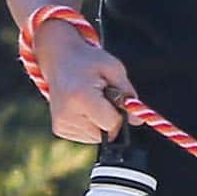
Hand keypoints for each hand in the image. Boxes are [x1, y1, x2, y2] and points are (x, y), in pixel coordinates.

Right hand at [34, 21, 132, 142]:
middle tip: (102, 96)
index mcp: (81, 98)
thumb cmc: (89, 62)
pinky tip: (84, 107)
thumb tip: (138, 121)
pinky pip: (87, 136)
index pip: (112, 124)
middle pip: (106, 134)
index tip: (114, 96)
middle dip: (111, 119)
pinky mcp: (59, 129)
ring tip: (91, 99)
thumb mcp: (115, 69)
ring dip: (101, 122)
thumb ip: (128, 94)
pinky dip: (92, 124)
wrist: (59, 58)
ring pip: (97, 137)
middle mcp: (66, 115)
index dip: (120, 113)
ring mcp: (60, 124)